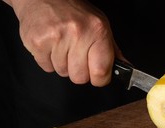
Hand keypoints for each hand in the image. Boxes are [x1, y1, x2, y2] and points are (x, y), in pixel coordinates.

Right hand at [5, 0, 123, 85]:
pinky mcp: (38, 42)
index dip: (99, 79)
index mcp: (98, 31)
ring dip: (63, 64)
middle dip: (79, 70)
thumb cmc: (74, 12)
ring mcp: (56, 37)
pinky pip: (47, 67)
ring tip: (62, 45)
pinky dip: (48, 60)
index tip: (98, 75)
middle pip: (80, 78)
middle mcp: (78, 33)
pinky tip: (51, 45)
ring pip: (63, 73)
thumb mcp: (100, 26)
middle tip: (76, 54)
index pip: (101, 72)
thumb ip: (113, 50)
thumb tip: (126, 69)